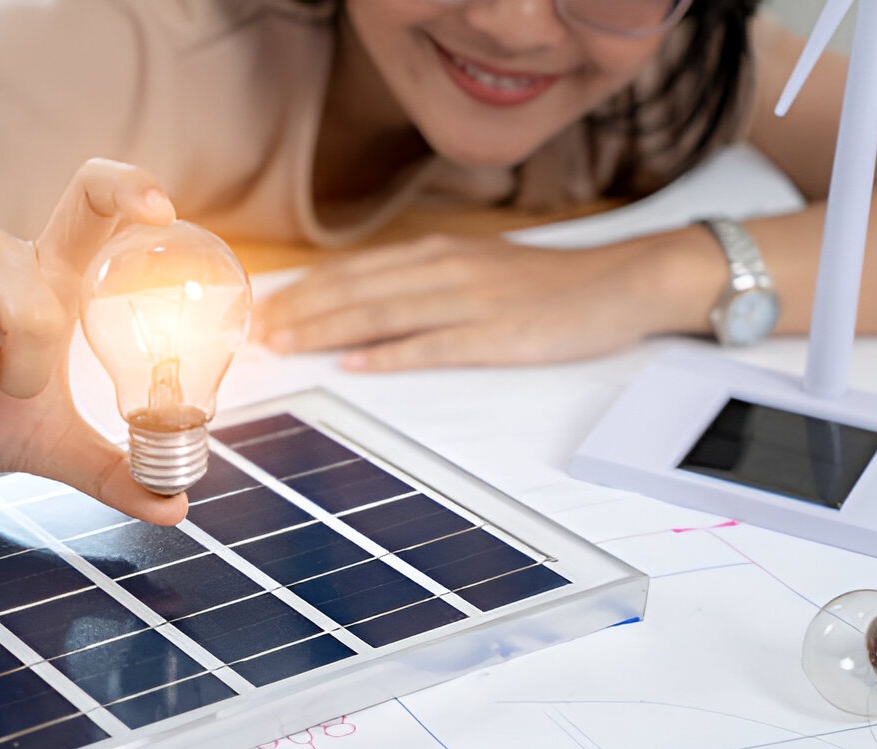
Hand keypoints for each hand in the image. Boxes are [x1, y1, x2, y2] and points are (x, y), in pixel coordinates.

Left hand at [253, 232, 702, 369]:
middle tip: (257, 334)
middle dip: (301, 312)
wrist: (619, 282)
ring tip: (286, 346)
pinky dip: (390, 356)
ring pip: (383, 313)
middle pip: (358, 290)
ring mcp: (471, 301)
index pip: (356, 270)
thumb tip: (365, 301)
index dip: (306, 290)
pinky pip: (433, 346)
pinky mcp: (497, 335)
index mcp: (439, 253)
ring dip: (328, 330)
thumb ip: (422, 281)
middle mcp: (446, 269)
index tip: (264, 309)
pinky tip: (355, 366)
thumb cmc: (545, 283)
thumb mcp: (477, 267)